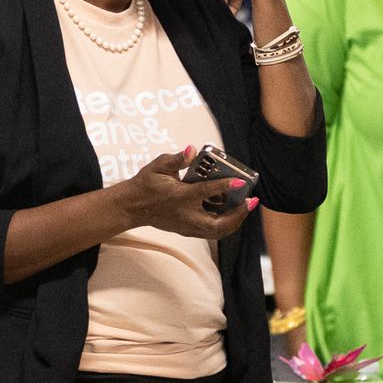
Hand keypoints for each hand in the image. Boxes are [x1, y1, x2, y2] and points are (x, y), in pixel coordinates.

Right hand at [115, 147, 259, 241]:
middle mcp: (185, 215)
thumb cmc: (145, 184)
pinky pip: (212, 232)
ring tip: (246, 207)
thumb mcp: (157, 167)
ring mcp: (187, 226)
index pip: (205, 192)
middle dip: (238, 214)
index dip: (224, 186)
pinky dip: (226, 224)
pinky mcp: (187, 231)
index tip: (240, 181)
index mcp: (179, 197)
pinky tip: (233, 212)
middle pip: (217, 224)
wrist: (132, 207)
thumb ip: (176, 159)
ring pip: (217, 232)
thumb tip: (192, 150)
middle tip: (251, 201)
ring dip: (235, 221)